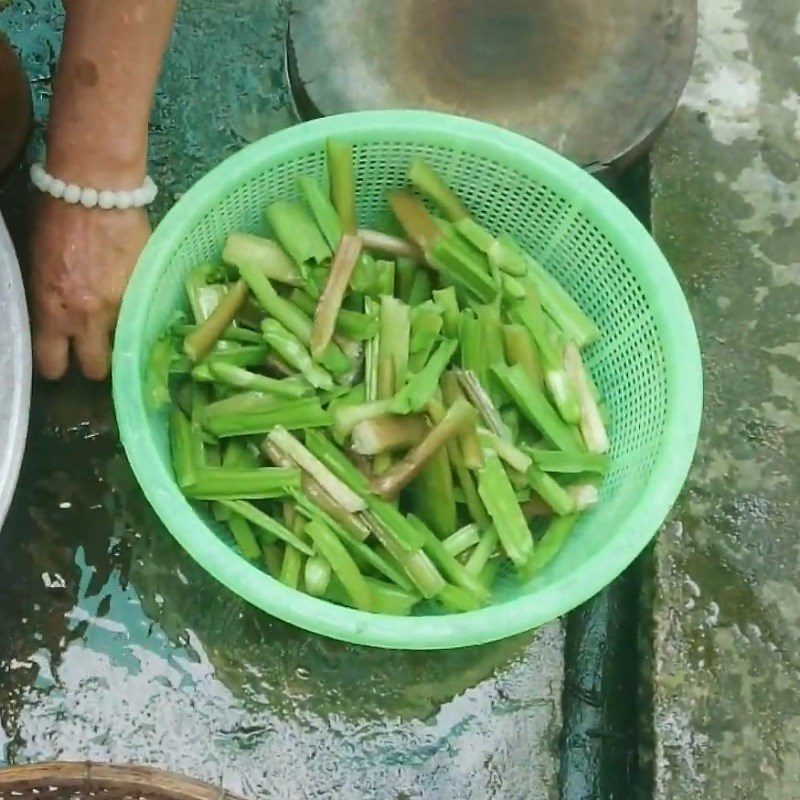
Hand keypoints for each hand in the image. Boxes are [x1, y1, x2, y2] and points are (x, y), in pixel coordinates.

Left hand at [30, 195, 149, 379]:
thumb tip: (59, 316)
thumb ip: (49, 298)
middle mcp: (88, 318)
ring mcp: (122, 307)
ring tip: (118, 321)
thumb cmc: (57, 217)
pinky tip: (135, 298)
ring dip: (120, 337)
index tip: (61, 359)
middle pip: (96, 369)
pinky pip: (144, 316)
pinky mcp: (148, 292)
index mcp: (54, 311)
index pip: (53, 364)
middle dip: (94, 363)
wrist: (97, 190)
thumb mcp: (39, 265)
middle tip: (95, 349)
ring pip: (124, 344)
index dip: (56, 366)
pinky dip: (140, 312)